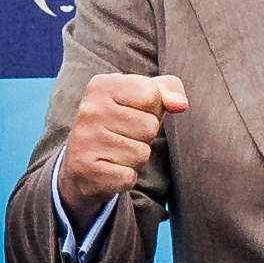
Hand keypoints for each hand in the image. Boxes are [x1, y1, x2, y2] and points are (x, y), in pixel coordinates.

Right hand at [59, 74, 188, 216]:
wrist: (84, 164)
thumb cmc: (123, 123)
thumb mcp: (147, 97)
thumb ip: (170, 89)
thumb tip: (180, 105)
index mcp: (102, 85)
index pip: (153, 94)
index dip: (152, 108)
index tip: (133, 112)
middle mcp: (88, 110)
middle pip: (150, 126)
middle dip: (145, 135)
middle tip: (124, 136)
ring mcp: (83, 141)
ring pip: (142, 153)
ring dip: (137, 157)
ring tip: (117, 152)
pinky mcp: (84, 170)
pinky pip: (129, 177)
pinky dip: (125, 177)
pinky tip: (109, 169)